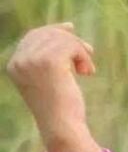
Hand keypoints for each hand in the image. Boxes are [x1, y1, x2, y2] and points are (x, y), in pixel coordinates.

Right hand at [6, 21, 96, 141]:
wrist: (62, 126)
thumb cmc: (61, 104)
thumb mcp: (52, 75)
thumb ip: (54, 52)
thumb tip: (69, 25)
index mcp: (14, 64)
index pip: (34, 35)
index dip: (54, 30)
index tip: (72, 30)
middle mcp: (19, 60)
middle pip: (49, 33)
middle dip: (71, 40)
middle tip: (88, 54)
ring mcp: (32, 60)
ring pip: (64, 39)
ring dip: (81, 51)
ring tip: (86, 70)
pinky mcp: (50, 62)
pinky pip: (73, 46)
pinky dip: (84, 56)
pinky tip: (87, 72)